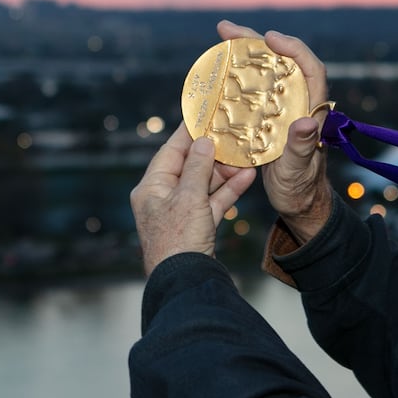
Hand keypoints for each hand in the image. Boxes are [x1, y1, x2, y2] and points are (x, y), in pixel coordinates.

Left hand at [131, 125, 256, 274]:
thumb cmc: (178, 240)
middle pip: (188, 167)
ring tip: (245, 157)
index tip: (203, 115)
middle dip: (213, 154)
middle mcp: (163, 199)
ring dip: (224, 172)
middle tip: (233, 137)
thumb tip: (203, 142)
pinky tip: (246, 178)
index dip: (188, 134)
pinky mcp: (196, 228)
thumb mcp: (189, 197)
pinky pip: (212, 203)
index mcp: (151, 188)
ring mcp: (180, 214)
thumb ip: (197, 166)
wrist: (185, 282)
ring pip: (204, 185)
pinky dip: (228, 191)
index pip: (170, 152)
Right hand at [217, 20, 333, 243]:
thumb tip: (305, 122)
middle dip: (257, 42)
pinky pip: (255, 89)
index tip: (269, 38)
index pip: (310, 69)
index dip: (293, 49)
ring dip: (245, 53)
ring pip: (267, 72)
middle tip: (225, 30)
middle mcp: (298, 103)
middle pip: (283, 62)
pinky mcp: (269, 117)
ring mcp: (283, 108)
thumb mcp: (297, 171)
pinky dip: (239, 75)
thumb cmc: (300, 188)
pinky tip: (220, 69)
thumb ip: (301, 148)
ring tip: (220, 39)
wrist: (297, 201)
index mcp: (312, 111)